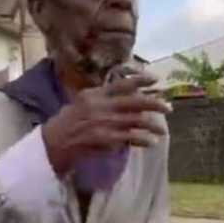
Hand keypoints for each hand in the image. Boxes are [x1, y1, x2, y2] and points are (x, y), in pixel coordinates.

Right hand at [41, 72, 170, 175]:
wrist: (55, 142)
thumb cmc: (70, 121)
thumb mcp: (83, 101)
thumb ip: (103, 97)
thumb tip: (126, 93)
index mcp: (96, 94)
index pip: (122, 84)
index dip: (140, 81)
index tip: (155, 80)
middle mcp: (101, 106)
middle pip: (134, 102)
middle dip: (154, 104)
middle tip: (168, 107)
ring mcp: (104, 123)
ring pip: (135, 121)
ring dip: (152, 125)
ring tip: (163, 130)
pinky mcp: (106, 139)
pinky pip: (130, 138)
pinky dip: (143, 140)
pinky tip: (152, 142)